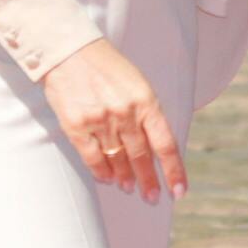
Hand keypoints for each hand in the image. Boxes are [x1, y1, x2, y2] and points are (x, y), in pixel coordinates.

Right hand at [41, 39, 185, 201]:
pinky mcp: (76, 125)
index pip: (165, 144)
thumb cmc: (105, 67)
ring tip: (128, 187)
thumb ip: (146, 113)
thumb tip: (152, 146)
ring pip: (117, 160)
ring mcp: (100, 120)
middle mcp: (125, 113)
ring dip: (124, 177)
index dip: (174, 171)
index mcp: (146, 101)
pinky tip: (106, 178)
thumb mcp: (136, 84)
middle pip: (141, 157)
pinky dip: (100, 171)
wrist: (68, 50)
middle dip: (148, 181)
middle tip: (151, 197)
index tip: (179, 191)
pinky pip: (92, 157)